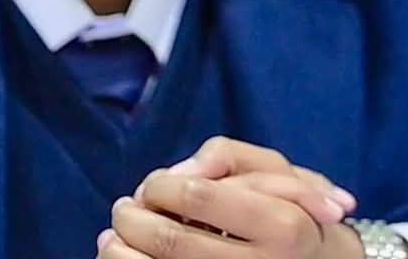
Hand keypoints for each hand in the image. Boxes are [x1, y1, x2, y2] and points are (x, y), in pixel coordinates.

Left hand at [99, 137, 361, 258]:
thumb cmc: (294, 213)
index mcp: (282, 225)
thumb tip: (176, 176)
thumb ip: (227, 159)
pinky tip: (120, 257)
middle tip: (122, 208)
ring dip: (119, 250)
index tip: (151, 185)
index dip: (162, 186)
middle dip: (132, 218)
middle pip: (170, 239)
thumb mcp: (277, 171)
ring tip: (113, 236)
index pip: (199, 196)